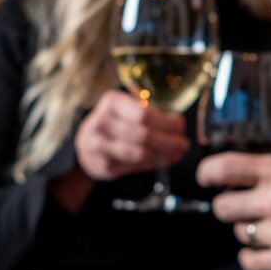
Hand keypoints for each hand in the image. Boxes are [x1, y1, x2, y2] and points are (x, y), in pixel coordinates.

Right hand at [74, 90, 189, 182]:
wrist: (87, 144)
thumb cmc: (115, 122)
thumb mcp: (126, 107)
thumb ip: (148, 110)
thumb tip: (177, 122)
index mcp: (112, 102)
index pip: (144, 114)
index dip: (166, 122)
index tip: (180, 125)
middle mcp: (101, 122)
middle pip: (143, 135)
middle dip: (168, 141)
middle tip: (183, 143)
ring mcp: (99, 146)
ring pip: (139, 153)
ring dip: (163, 155)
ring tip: (178, 153)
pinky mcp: (103, 166)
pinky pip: (134, 166)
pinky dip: (153, 164)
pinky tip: (164, 160)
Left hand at [198, 152, 270, 269]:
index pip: (225, 167)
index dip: (208, 173)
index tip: (206, 177)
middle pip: (222, 206)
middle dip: (229, 206)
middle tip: (241, 208)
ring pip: (239, 233)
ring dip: (248, 231)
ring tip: (268, 229)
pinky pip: (250, 261)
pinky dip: (253, 258)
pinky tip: (264, 252)